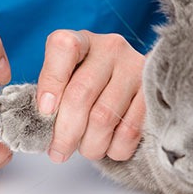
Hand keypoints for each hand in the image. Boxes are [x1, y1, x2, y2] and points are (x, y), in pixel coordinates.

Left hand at [37, 30, 145, 162]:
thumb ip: (52, 96)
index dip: (50, 82)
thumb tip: (40, 126)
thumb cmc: (90, 86)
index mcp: (82, 41)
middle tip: (58, 152)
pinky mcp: (153, 93)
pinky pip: (130, 130)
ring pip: (104, 117)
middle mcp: (111, 48)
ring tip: (85, 150)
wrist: (133, 84)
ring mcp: (135, 69)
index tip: (44, 112)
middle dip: (65, 132)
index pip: (63, 47)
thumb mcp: (67, 80)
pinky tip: (108, 147)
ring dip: (90, 144)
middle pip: (81, 93)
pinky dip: (114, 148)